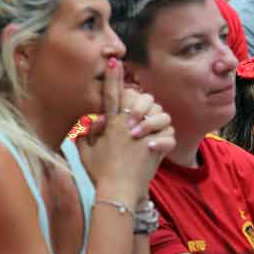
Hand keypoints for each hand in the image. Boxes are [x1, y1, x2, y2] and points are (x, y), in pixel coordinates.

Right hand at [76, 67, 165, 202]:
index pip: (111, 94)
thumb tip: (86, 122)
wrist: (119, 192)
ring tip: (150, 130)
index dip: (113, 77)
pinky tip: (158, 146)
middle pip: (139, 100)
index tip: (115, 61)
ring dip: (157, 120)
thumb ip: (85, 134)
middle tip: (139, 111)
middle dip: (142, 101)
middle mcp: (128, 125)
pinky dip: (166, 139)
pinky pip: (168, 134)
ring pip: (158, 114)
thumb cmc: (100, 173)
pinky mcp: (156, 146)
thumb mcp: (86, 152)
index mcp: (110, 124)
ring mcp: (144, 135)